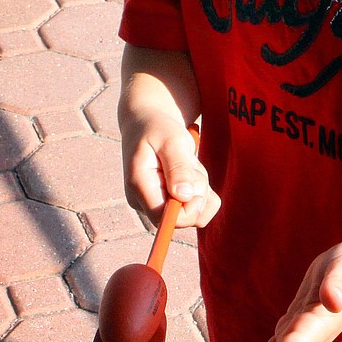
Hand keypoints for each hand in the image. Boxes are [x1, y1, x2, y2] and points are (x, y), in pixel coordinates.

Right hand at [122, 114, 220, 228]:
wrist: (149, 121)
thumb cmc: (159, 127)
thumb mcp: (171, 140)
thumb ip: (178, 167)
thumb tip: (184, 196)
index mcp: (139, 187)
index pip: (163, 219)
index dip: (188, 209)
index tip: (197, 183)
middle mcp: (144, 201)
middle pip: (183, 218)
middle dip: (197, 192)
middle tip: (191, 163)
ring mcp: (157, 203)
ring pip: (194, 212)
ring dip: (201, 188)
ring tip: (188, 163)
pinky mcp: (168, 202)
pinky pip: (198, 209)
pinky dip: (202, 190)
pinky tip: (191, 171)